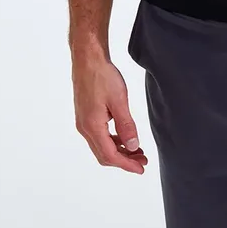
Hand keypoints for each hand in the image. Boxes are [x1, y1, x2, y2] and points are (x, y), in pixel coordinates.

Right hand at [72, 51, 148, 173]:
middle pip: (104, 154)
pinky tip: (124, 137)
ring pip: (101, 146)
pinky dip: (112, 140)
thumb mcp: (119, 100)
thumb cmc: (102, 75)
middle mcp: (85, 128)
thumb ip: (126, 125)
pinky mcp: (85, 115)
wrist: (87, 59)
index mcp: (92, 126)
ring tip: (137, 149)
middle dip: (124, 160)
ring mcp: (83, 122)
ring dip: (119, 150)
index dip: (126, 164)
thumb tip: (132, 146)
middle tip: (142, 160)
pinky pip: (99, 136)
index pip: (110, 155)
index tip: (141, 168)